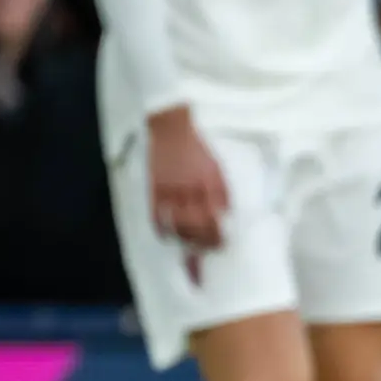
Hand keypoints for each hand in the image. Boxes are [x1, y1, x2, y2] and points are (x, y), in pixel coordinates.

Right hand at [146, 107, 229, 250]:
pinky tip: (168, 237)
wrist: (172, 131)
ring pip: (177, 225)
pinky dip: (162, 230)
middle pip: (196, 226)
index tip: (221, 244)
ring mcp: (170, 190)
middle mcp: (190, 189)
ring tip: (191, 246)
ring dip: (185, 240)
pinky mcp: (155, 189)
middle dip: (203, 242)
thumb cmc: (197, 150)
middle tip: (207, 249)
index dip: (218, 236)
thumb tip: (225, 215)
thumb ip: (222, 192)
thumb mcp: (217, 168)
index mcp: (209, 183)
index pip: (215, 218)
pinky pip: (157, 216)